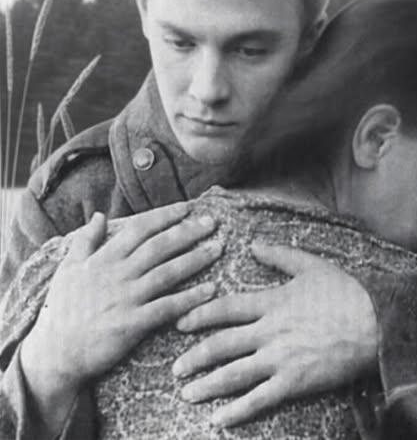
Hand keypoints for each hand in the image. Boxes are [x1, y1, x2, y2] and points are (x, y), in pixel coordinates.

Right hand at [20, 203, 219, 434]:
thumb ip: (86, 240)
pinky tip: (210, 291)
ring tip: (218, 248)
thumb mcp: (68, 268)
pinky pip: (166, 308)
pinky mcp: (132, 324)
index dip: (165, 216)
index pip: (139, 229)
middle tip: (212, 222)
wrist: (55, 352)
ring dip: (195, 259)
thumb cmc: (62, 309)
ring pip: (167, 273)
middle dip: (188, 232)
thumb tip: (99, 215)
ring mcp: (126, 299)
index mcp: (104, 258)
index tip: (187, 208)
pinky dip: (189, 298)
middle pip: (159, 247)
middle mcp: (118, 274)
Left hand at [173, 244, 377, 427]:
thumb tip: (253, 244)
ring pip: (234, 373)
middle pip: (222, 345)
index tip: (180, 323)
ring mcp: (280, 359)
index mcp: (271, 302)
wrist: (375, 324)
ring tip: (186, 393)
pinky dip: (237, 411)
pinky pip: (260, 399)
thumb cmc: (344, 292)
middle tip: (176, 367)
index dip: (200, 315)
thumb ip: (279, 255)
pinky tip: (219, 420)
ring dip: (208, 385)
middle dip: (195, 357)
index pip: (226, 308)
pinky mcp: (295, 382)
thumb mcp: (311, 265)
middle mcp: (269, 331)